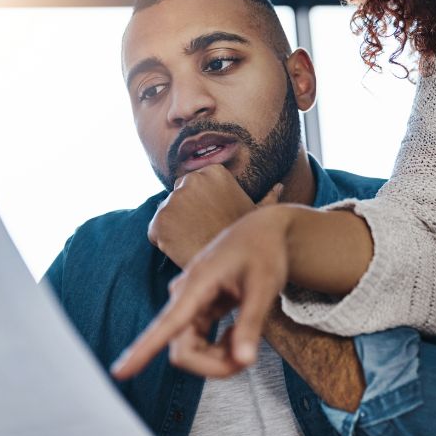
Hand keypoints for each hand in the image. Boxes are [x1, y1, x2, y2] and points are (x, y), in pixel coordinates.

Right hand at [113, 204, 295, 378]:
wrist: (263, 231)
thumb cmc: (264, 252)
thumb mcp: (264, 287)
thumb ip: (251, 325)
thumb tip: (244, 362)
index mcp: (196, 285)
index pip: (166, 325)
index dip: (142, 351)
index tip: (119, 373)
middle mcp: (184, 295)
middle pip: (182, 351)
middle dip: (214, 365)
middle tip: (248, 358)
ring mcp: (188, 303)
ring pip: (191, 350)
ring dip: (219, 358)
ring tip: (248, 341)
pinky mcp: (196, 309)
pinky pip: (199, 342)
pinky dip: (221, 348)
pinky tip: (238, 332)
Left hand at [148, 164, 281, 267]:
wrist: (234, 263)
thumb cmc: (247, 238)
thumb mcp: (259, 214)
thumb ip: (267, 198)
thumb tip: (279, 186)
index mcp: (213, 171)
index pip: (192, 184)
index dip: (199, 204)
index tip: (210, 218)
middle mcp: (190, 180)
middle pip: (176, 196)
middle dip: (183, 212)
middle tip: (200, 232)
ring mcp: (173, 200)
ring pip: (165, 215)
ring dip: (173, 227)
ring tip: (194, 242)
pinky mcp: (160, 221)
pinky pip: (155, 232)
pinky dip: (164, 242)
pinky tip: (183, 249)